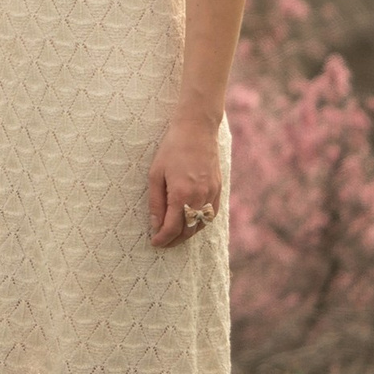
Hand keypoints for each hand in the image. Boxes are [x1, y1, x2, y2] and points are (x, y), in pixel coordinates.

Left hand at [147, 119, 224, 249]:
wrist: (197, 130)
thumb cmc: (172, 150)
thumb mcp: (155, 175)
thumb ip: (156, 202)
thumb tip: (155, 225)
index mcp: (182, 194)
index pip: (173, 227)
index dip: (163, 238)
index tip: (154, 243)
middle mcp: (200, 197)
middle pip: (188, 230)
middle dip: (174, 240)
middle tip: (162, 242)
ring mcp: (212, 194)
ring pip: (202, 225)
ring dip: (188, 233)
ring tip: (174, 235)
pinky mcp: (218, 189)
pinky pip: (211, 214)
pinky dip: (201, 223)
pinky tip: (191, 223)